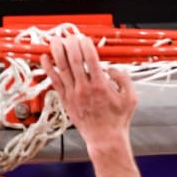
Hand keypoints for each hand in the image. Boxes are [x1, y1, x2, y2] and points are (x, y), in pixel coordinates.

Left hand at [40, 36, 137, 152]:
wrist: (105, 139)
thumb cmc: (117, 120)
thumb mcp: (131, 98)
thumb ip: (124, 79)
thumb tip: (111, 68)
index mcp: (101, 85)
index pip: (90, 58)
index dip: (85, 45)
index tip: (85, 39)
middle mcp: (85, 89)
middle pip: (73, 60)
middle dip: (70, 45)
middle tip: (70, 37)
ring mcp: (73, 95)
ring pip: (62, 68)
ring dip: (57, 52)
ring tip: (55, 41)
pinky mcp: (66, 101)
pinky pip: (55, 82)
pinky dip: (49, 69)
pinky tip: (45, 59)